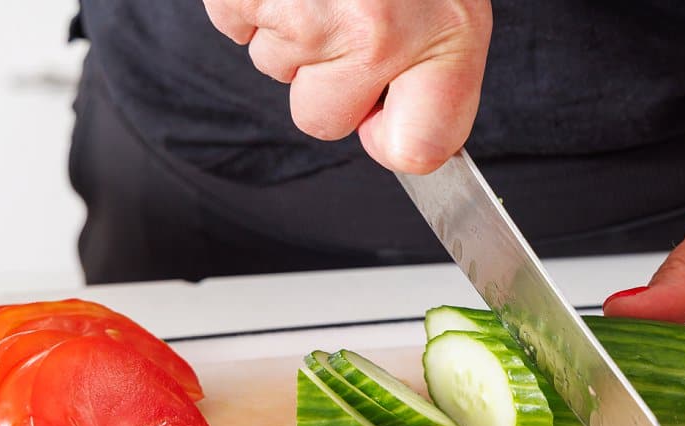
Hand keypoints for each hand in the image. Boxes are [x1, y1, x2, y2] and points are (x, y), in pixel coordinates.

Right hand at [202, 0, 491, 172]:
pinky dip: (252, 0)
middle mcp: (378, 31)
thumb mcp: (449, 3)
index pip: (417, 151)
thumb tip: (391, 138)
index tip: (386, 123)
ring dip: (291, 30)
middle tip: (348, 16)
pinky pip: (235, 27)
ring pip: (275, 70)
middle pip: (322, 120)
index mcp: (445, 36)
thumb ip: (433, 76)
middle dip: (326, 80)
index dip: (393, 142)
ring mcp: (308, 12)